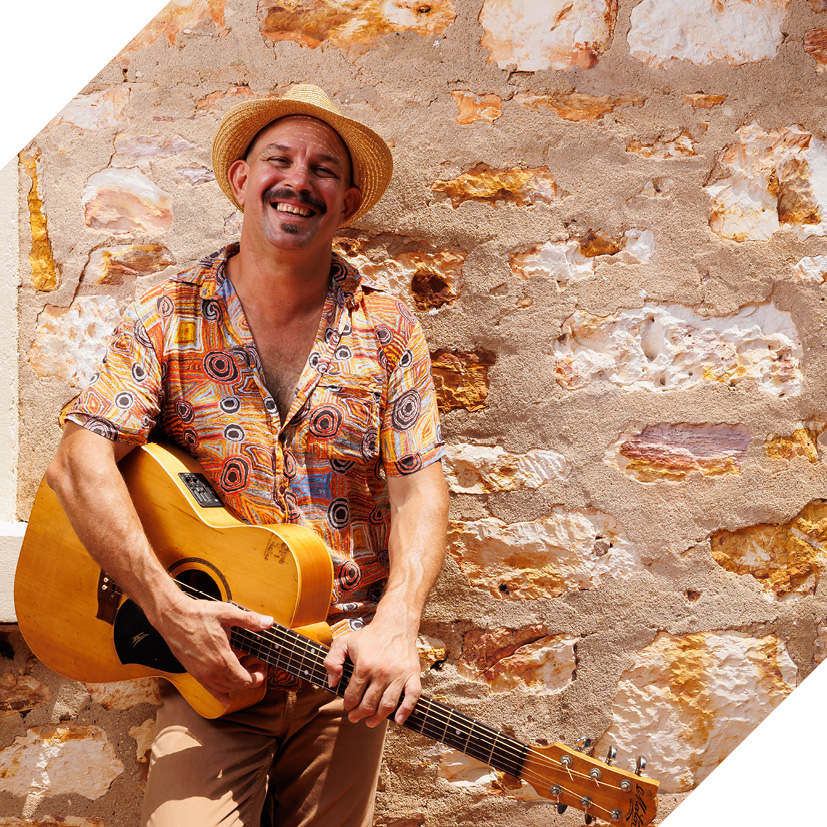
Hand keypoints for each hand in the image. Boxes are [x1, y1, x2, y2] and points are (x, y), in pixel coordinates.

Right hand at [154, 593, 271, 705]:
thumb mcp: (228, 613)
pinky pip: (209, 690)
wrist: (173, 617)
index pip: (245, 680)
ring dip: (236, 684)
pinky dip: (220, 695)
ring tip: (244, 670)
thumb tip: (269, 622)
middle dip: (250, 679)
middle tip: (256, 666)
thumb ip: (249, 620)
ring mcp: (201, 674)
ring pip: (224, 689)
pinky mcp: (193, 673)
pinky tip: (226, 699)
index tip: (262, 668)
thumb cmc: (199, 614)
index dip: (257, 678)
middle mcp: (211, 671)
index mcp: (222, 659)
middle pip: (236, 686)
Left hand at [323, 616, 420, 727]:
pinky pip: (412, 697)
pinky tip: (399, 719)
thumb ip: (332, 661)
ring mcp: (399, 675)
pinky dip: (406, 711)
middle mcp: (382, 672)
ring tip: (370, 722)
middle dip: (359, 714)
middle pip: (369, 704)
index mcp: (364, 666)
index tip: (348, 706)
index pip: (353, 695)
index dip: (348, 704)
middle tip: (355, 717)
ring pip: (387, 705)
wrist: (395, 625)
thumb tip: (333, 683)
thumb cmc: (369, 636)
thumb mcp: (344, 642)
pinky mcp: (413, 674)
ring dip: (377, 718)